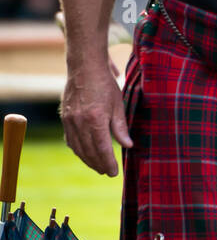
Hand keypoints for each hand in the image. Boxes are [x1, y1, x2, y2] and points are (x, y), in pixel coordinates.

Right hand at [60, 60, 132, 175]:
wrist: (84, 67)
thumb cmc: (104, 84)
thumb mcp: (118, 105)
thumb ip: (120, 127)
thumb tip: (127, 146)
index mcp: (95, 119)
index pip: (102, 149)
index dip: (108, 163)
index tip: (114, 172)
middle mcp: (80, 122)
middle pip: (89, 151)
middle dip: (98, 164)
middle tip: (107, 172)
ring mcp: (70, 121)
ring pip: (78, 148)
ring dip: (87, 160)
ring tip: (97, 166)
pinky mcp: (65, 118)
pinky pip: (70, 140)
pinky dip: (78, 149)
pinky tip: (84, 153)